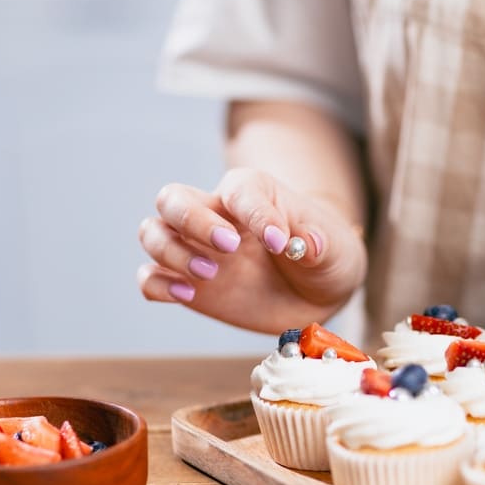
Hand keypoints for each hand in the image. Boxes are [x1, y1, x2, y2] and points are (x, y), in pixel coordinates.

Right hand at [137, 168, 366, 333]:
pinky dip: (158, 285)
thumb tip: (305, 244)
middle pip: (173, 199)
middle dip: (192, 220)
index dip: (254, 213)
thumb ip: (318, 243)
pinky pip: (150, 278)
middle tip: (229, 247)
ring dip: (172, 252)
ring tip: (210, 274)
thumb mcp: (333, 249)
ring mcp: (198, 249)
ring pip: (153, 232)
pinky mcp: (188, 283)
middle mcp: (216, 216)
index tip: (280, 242)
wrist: (316, 291)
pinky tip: (187, 294)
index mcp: (252, 194)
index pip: (238, 189)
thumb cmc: (324, 256)